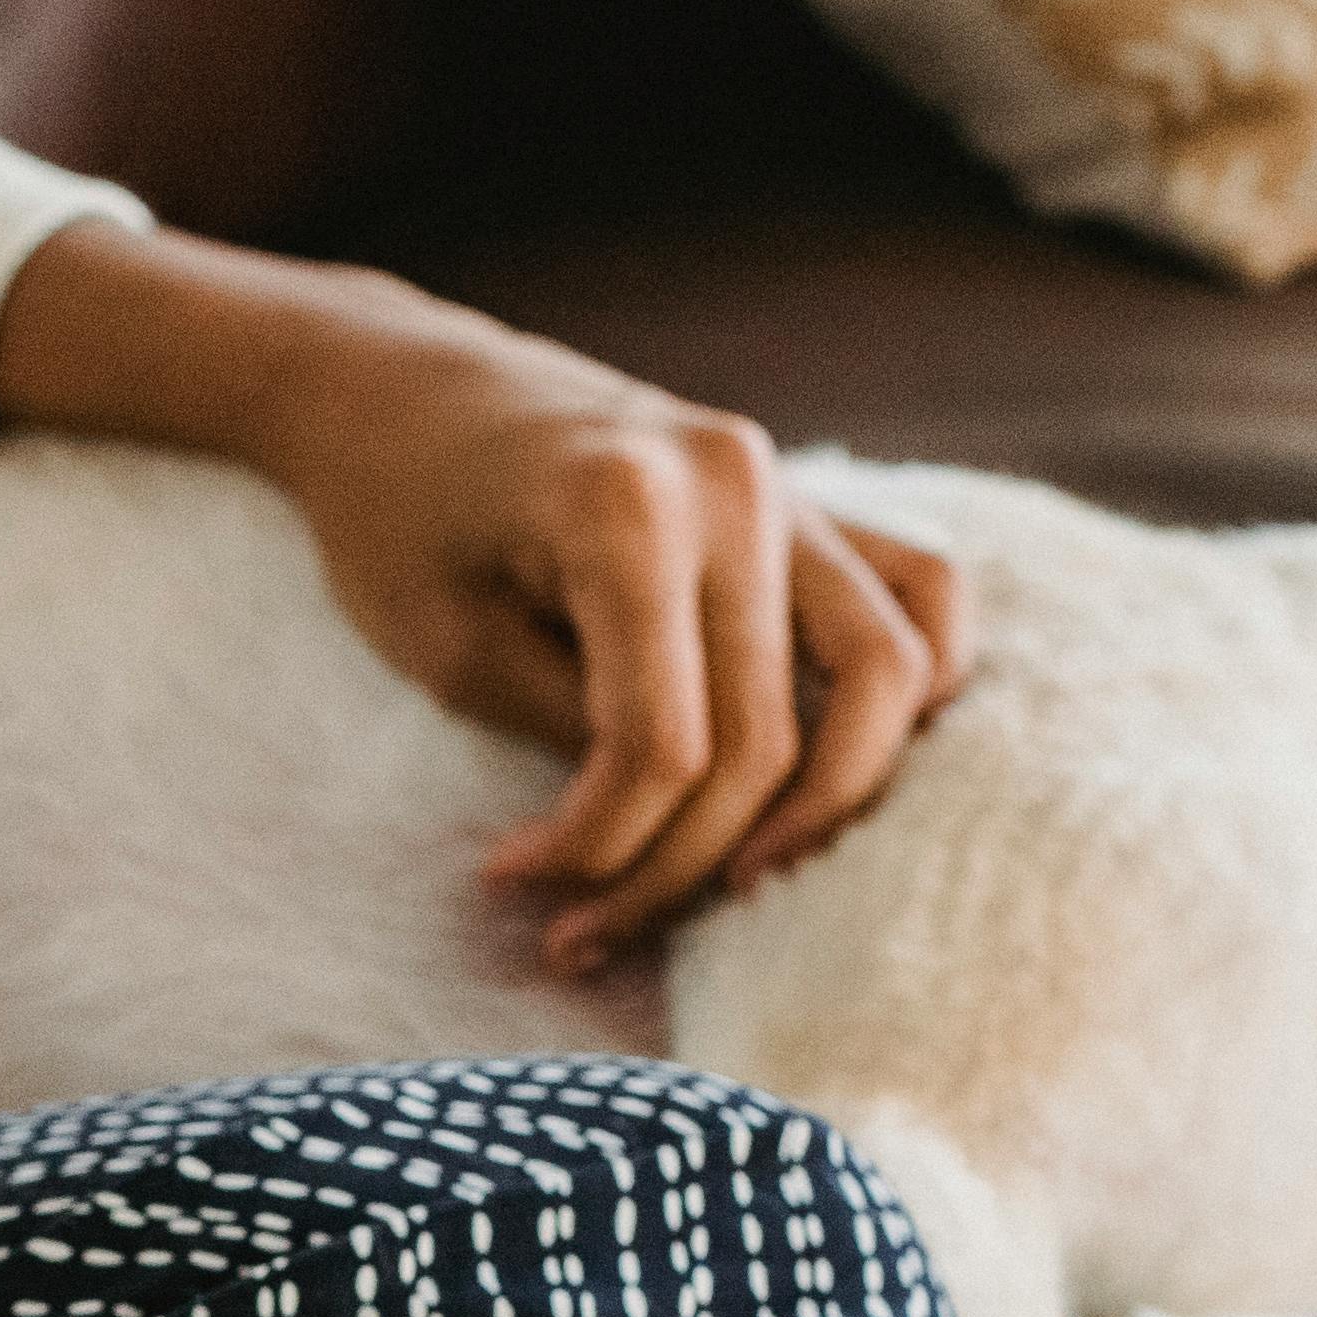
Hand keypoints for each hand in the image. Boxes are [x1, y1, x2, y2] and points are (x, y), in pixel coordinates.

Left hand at [0, 221, 971, 970]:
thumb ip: (578, 736)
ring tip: (738, 880)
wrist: (400, 390)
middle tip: (584, 926)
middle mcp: (734, 484)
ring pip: (887, 678)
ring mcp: (788, 484)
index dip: (597, 848)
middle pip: (767, 739)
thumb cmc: (397, 521)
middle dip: (676, 863)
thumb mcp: (452, 649)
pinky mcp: (810, 499)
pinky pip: (920, 591)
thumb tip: (667, 844)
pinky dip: (918, 683)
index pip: (663, 747)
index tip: (512, 881)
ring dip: (822, 807)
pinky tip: (849, 764)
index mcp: (626, 508)